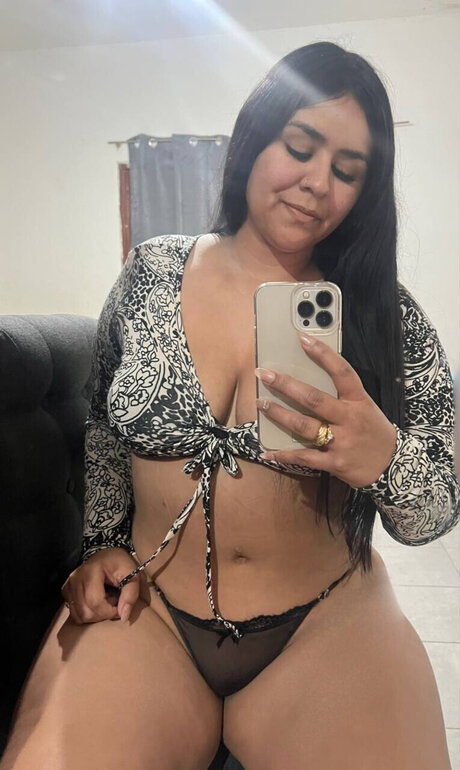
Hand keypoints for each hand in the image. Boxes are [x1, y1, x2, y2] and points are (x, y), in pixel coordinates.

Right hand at [61, 548, 148, 624]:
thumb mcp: (133, 574)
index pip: (95, 602)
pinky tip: (96, 603)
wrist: (107, 555)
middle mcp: (76, 578)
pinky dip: (86, 613)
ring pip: (78, 616)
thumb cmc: (120, 564)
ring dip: (94, 615)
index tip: (120, 607)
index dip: (110, 611)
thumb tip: (123, 616)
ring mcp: (68, 585)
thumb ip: (131, 594)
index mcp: (91, 570)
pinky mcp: (66, 591)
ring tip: (105, 602)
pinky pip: (74, 613)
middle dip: (103, 614)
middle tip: (113, 603)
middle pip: (86, 612)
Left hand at [255, 333, 396, 488]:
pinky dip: (284, 455)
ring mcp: (341, 442)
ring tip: (261, 404)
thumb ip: (342, 396)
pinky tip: (267, 452)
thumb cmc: (374, 432)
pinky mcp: (334, 462)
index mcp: (359, 401)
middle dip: (286, 385)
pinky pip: (304, 457)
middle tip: (265, 374)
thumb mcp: (365, 407)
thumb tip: (309, 381)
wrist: (392, 466)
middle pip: (314, 399)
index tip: (303, 340)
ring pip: (304, 426)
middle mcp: (349, 419)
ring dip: (279, 414)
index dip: (323, 354)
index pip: (342, 372)